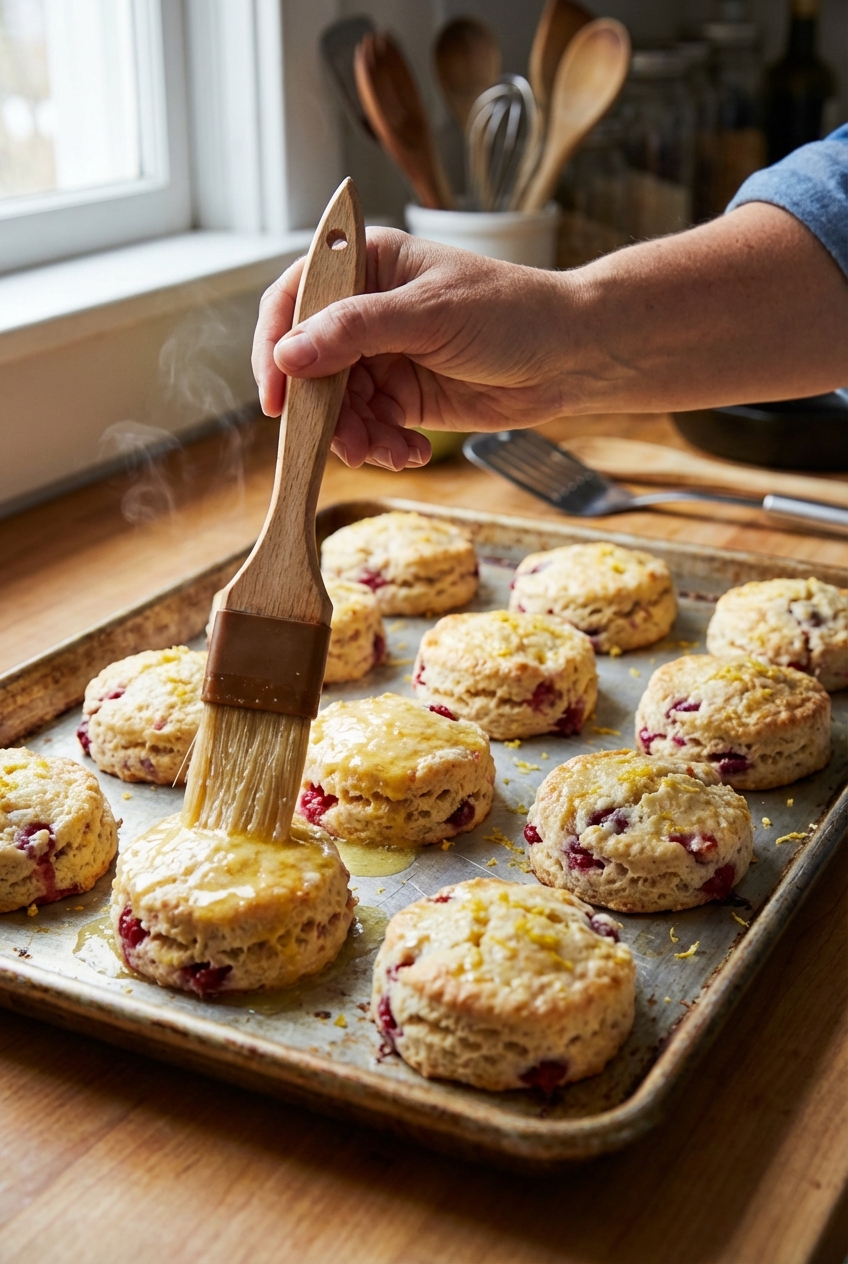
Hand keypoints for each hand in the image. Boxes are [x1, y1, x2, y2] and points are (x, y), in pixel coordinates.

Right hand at [252, 228, 571, 469]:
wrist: (569, 356)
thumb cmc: (510, 312)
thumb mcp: (428, 314)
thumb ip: (355, 331)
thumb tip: (289, 355)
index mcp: (366, 267)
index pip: (294, 300)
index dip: (276, 347)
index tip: (277, 396)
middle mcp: (366, 310)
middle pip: (311, 365)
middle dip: (324, 410)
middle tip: (344, 443)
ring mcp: (382, 355)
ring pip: (338, 405)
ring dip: (355, 436)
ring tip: (386, 452)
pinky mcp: (403, 397)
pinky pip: (370, 427)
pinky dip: (382, 446)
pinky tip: (409, 453)